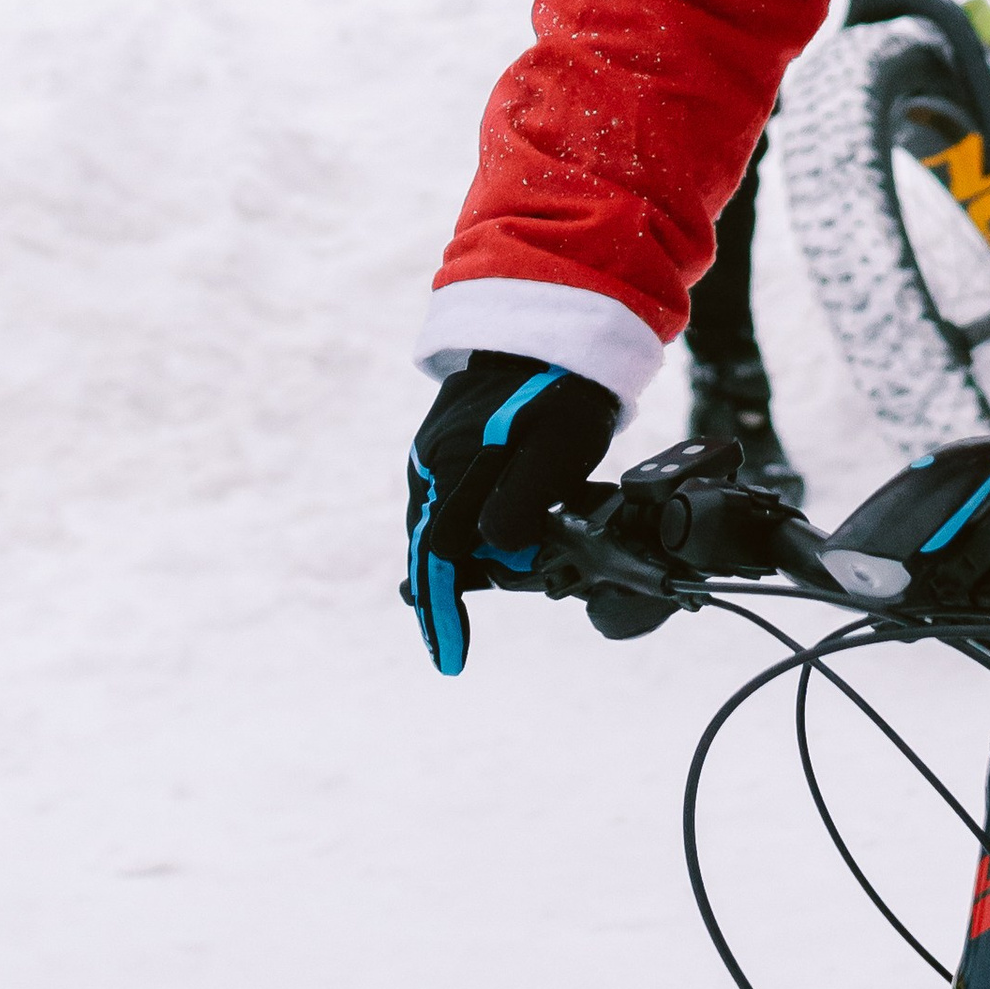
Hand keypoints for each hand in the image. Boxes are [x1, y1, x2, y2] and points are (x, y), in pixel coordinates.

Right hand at [404, 352, 615, 674]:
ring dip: (460, 565)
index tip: (450, 658)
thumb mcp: (553, 449)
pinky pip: (451, 506)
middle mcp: (432, 467)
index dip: (444, 612)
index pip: (439, 558)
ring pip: (443, 529)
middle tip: (450, 644)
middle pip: (435, 548)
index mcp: (448, 469)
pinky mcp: (454, 447)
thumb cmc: (557, 389)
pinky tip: (483, 553)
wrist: (553, 329)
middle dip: (447, 594)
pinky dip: (465, 536)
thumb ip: (522, 503)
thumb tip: (498, 554)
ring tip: (467, 606)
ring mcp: (438, 456)